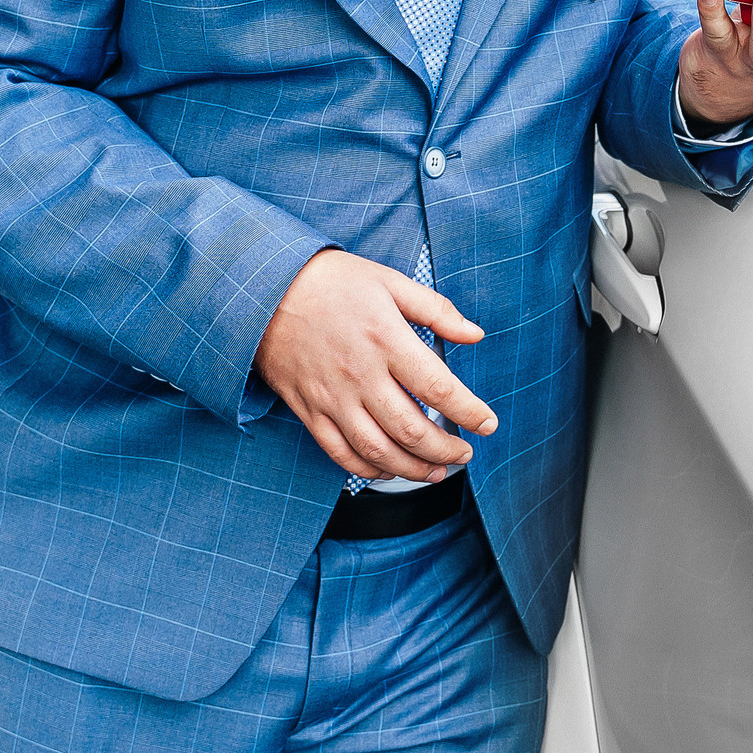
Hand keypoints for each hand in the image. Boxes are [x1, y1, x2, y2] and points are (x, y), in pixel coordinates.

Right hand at [254, 249, 496, 482]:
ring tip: (436, 471)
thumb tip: (475, 334)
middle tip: (465, 453)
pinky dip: (368, 469)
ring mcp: (332, 397)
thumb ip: (436, 310)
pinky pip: (340, 453)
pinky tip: (389, 470)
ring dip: (413, 468)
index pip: (438, 388)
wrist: (264, 291)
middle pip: (411, 429)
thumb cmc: (332, 282)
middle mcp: (360, 375)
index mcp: (386, 339)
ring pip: (378, 450)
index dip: (469, 412)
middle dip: (445, 449)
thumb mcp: (389, 281)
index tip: (488, 424)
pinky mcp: (309, 410)